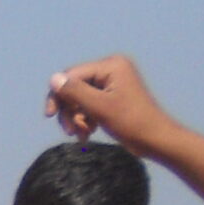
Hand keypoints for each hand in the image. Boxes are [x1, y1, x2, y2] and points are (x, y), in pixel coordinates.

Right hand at [46, 57, 174, 156]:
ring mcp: (112, 83)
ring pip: (79, 99)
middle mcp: (111, 69)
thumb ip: (75, 91)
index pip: (72, 75)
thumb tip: (53, 78)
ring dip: (76, 118)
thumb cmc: (130, 122)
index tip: (49, 116)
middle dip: (69, 110)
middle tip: (70, 131)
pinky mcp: (111, 97)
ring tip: (82, 134)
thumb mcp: (99, 107)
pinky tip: (87, 134)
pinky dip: (84, 120)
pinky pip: (88, 105)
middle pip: (74, 87)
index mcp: (111, 66)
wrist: (154, 138)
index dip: (58, 94)